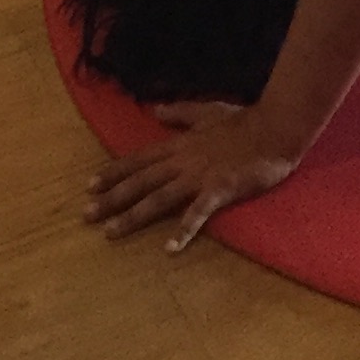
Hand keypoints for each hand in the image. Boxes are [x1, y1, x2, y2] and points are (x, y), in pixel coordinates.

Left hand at [85, 103, 298, 251]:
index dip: (113, 172)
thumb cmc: (243, 121)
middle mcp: (182, 161)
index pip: (139, 160)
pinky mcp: (218, 190)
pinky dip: (183, 230)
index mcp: (179, 145)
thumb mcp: (207, 111)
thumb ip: (180, 114)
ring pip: (158, 198)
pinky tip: (169, 249)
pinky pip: (197, 213)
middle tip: (85, 215)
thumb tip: (155, 111)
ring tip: (110, 233)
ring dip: (132, 216)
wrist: (274, 128)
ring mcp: (199, 177)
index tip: (89, 186)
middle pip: (140, 181)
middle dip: (111, 198)